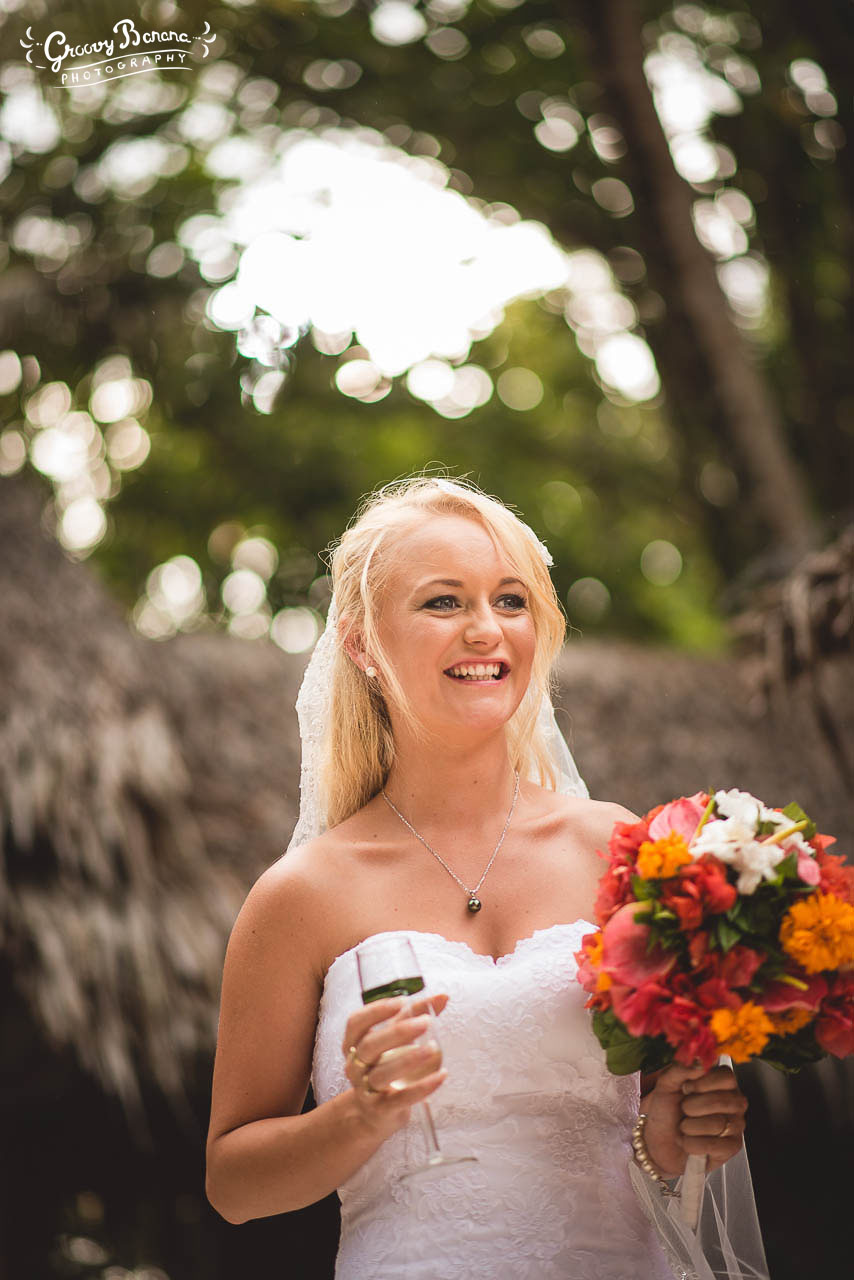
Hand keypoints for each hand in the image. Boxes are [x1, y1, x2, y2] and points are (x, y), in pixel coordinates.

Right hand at [341, 993, 448, 1133]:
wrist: (373, 1113)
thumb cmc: (385, 1065)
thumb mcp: (396, 1039)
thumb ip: (416, 1015)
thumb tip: (443, 997)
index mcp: (354, 1044)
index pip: (356, 1023)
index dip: (376, 1011)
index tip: (402, 1001)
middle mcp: (355, 1066)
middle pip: (370, 1046)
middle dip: (398, 1032)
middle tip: (425, 1022)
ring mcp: (366, 1089)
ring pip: (382, 1073)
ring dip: (408, 1059)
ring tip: (433, 1048)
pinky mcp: (381, 1110)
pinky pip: (401, 1098)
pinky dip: (422, 1087)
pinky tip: (441, 1075)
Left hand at [642, 1061, 747, 1176]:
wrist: (660, 1139)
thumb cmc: (666, 1109)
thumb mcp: (667, 1083)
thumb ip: (681, 1068)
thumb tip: (699, 1061)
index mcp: (722, 1082)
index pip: (727, 1076)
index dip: (703, 1083)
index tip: (686, 1088)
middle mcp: (734, 1101)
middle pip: (722, 1101)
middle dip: (692, 1107)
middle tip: (683, 1109)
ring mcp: (736, 1124)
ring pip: (717, 1124)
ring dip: (689, 1127)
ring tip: (684, 1126)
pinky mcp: (732, 1147)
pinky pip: (715, 1145)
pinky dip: (693, 1144)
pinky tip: (689, 1141)